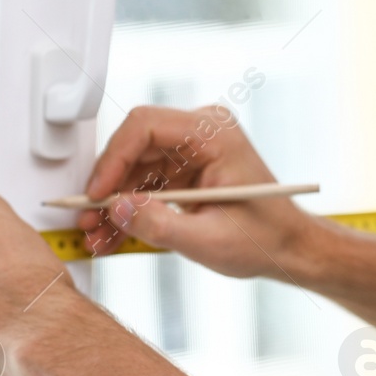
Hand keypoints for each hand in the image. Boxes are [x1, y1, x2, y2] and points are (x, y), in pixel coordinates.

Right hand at [78, 105, 312, 280]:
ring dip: (113, 203)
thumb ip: (159, 224)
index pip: (146, 127)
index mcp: (215, 134)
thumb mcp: (208, 239)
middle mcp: (202, 133)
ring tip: (97, 236)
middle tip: (87, 220)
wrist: (287, 248)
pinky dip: (129, 209)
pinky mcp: (185, 170)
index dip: (112, 160)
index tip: (96, 195)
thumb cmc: (266, 238)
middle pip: (134, 147)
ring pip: (134, 168)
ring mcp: (193, 150)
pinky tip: (113, 235)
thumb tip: (117, 208)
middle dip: (108, 187)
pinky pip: (145, 183)